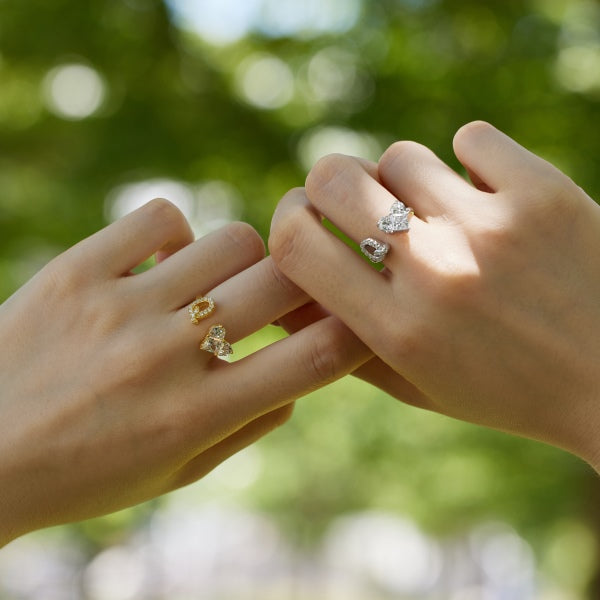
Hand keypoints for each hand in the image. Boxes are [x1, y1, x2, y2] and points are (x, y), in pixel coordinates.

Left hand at [0, 199, 370, 544]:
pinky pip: (160, 216)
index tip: (356, 319)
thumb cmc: (89, 473)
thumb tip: (302, 372)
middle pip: (284, 282)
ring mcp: (120, 308)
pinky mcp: (77, 271)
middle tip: (289, 291)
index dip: (357, 329)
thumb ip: (252, 423)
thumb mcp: (180, 471)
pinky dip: (178, 234)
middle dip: (305, 282)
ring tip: (216, 283)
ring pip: (232, 240)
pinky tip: (162, 264)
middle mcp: (166, 357)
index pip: (316, 359)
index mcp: (198, 417)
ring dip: (242, 260)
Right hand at [269, 121, 599, 469]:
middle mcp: (436, 275)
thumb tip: (287, 292)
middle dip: (329, 182)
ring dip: (404, 180)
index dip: (286, 218)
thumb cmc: (506, 389)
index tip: (302, 217)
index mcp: (396, 331)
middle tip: (353, 198)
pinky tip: (485, 194)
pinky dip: (468, 161)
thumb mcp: (415, 386)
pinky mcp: (544, 194)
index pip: (295, 245)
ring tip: (433, 209)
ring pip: (401, 156)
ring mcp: (490, 228)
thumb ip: (342, 342)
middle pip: (334, 177)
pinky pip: (470, 139)